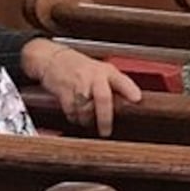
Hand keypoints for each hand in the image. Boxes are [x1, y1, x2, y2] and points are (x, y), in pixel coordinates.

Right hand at [24, 38, 140, 135]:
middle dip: (105, 119)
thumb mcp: (102, 71)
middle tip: (106, 132)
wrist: (52, 59)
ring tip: (89, 119)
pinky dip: (75, 118)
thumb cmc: (81, 67)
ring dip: (87, 120)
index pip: (121, 80)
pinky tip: (77, 114)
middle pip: (103, 98)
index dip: (129, 90)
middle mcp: (93, 77)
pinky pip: (72, 112)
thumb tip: (130, 105)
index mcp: (106, 72)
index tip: (137, 99)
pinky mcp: (64, 93)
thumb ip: (115, 86)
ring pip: (86, 110)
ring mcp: (78, 84)